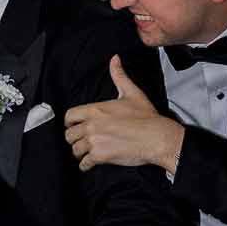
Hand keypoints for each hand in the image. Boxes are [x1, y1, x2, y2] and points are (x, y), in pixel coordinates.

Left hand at [65, 55, 183, 172]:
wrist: (157, 137)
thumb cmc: (147, 117)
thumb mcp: (132, 93)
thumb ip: (119, 76)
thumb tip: (115, 59)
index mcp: (95, 109)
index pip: (69, 116)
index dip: (71, 123)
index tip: (75, 126)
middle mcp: (91, 125)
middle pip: (69, 135)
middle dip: (74, 139)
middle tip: (82, 141)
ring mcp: (94, 141)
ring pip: (75, 150)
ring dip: (80, 153)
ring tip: (86, 153)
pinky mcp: (100, 156)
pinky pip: (84, 164)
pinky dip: (86, 166)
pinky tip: (90, 164)